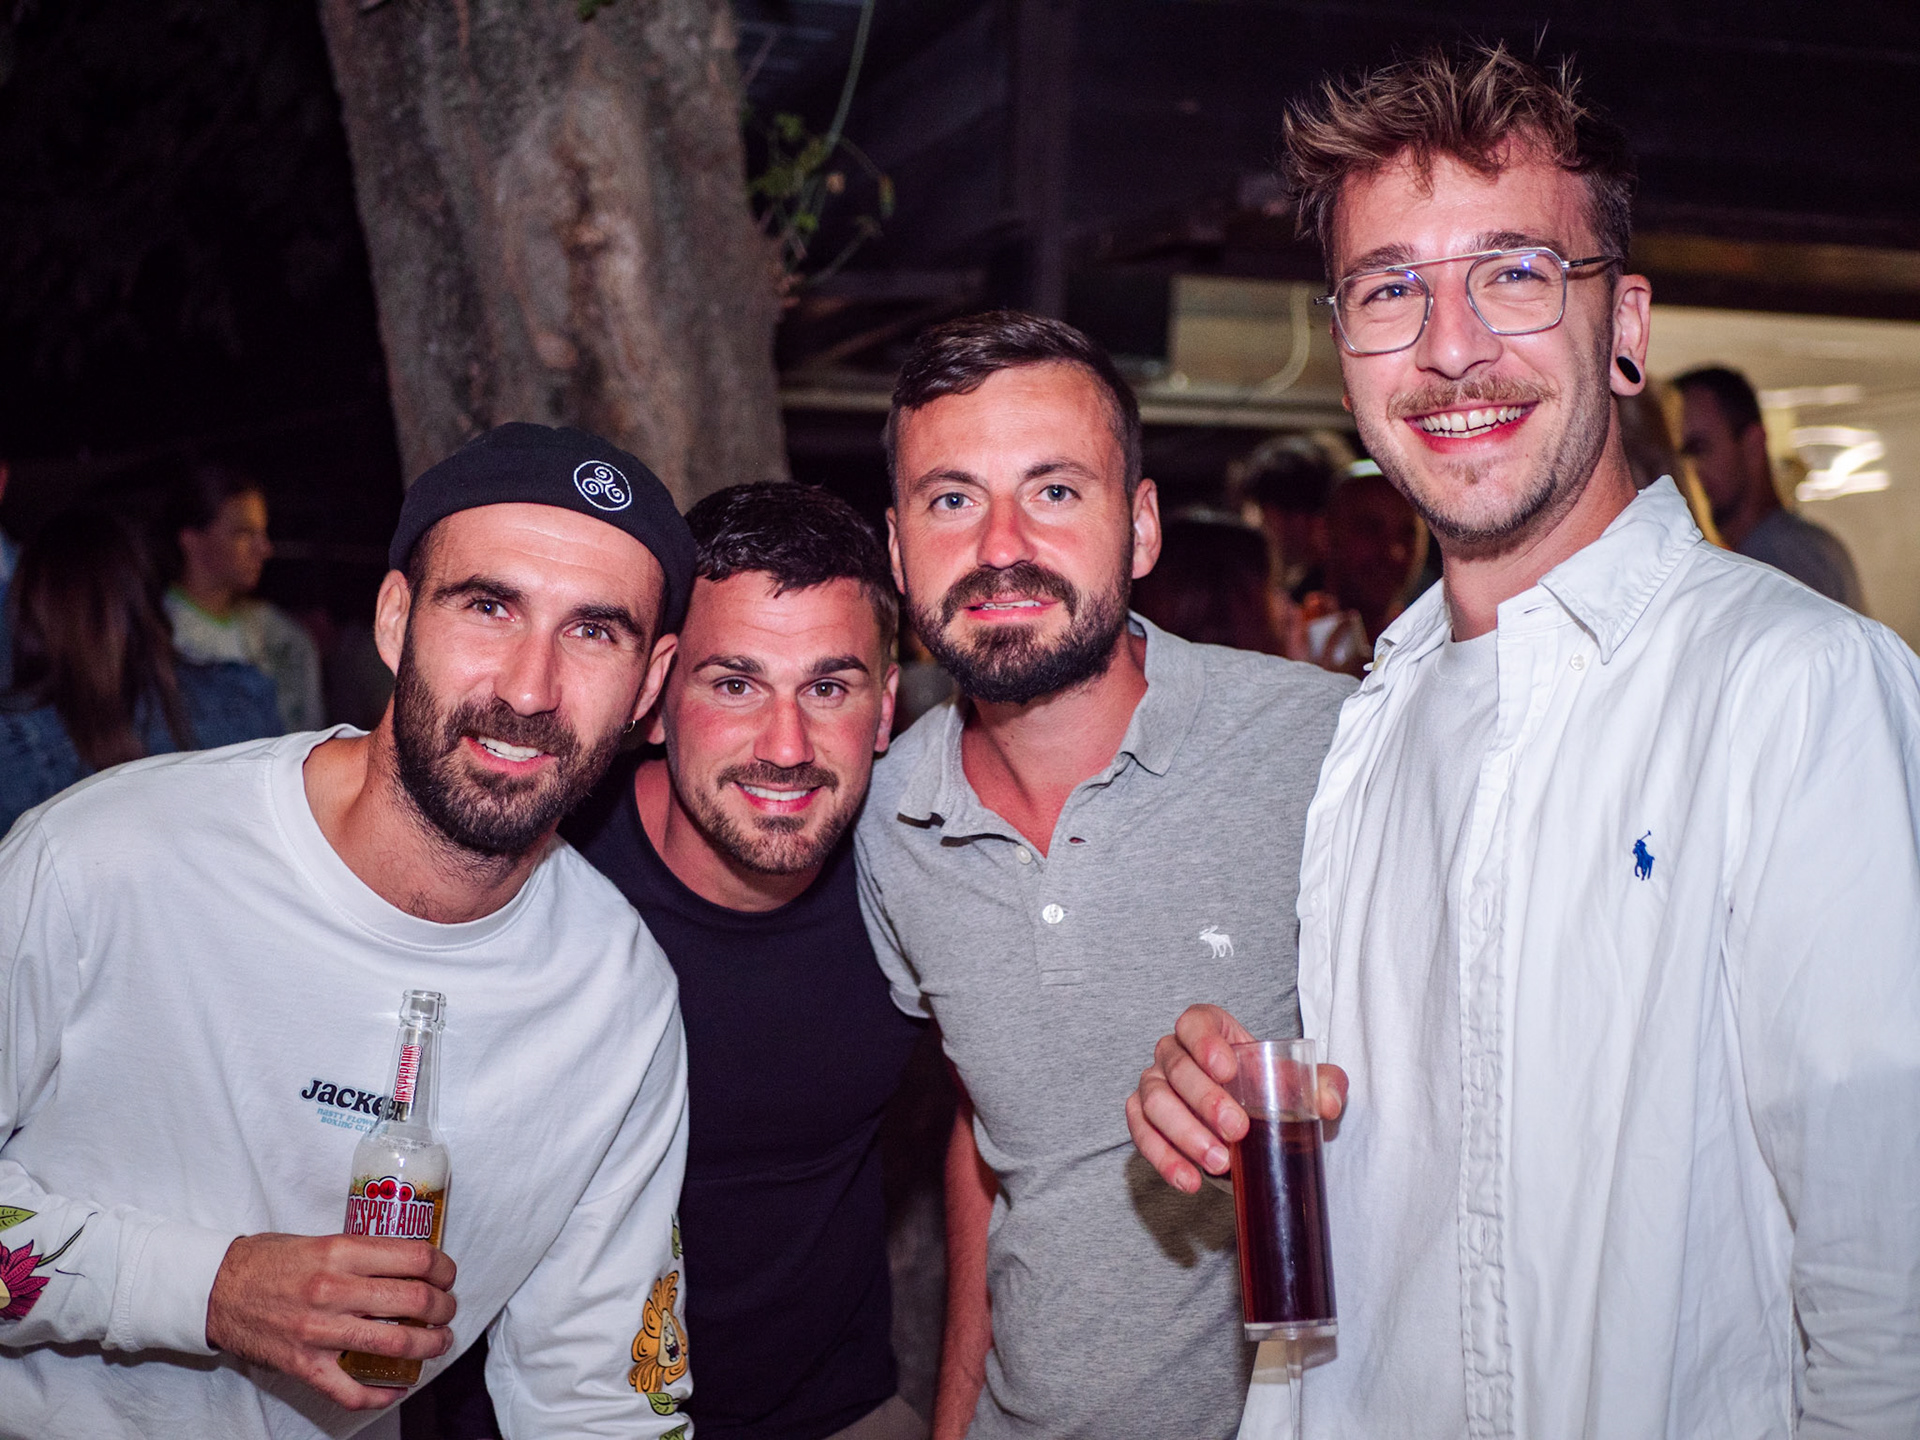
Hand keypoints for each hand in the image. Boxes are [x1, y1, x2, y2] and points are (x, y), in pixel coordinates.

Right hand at [205, 1232, 457, 1409]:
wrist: (215, 1290)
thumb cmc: (269, 1261)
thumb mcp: (320, 1239)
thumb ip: (361, 1252)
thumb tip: (409, 1262)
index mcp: (340, 1252)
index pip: (415, 1259)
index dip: (443, 1268)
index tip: (447, 1275)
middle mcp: (333, 1291)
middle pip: (413, 1300)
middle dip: (443, 1307)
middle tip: (447, 1308)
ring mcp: (319, 1332)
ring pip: (395, 1343)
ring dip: (429, 1345)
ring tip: (439, 1341)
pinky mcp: (304, 1365)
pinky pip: (350, 1390)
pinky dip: (381, 1394)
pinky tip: (400, 1386)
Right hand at [1126, 1005, 1347, 1193]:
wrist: (1254, 1129)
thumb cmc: (1272, 1094)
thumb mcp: (1304, 1086)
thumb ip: (1325, 1084)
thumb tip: (1328, 1104)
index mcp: (1209, 1031)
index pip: (1194, 1022)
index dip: (1204, 1041)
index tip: (1227, 1070)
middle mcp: (1174, 1053)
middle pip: (1175, 1066)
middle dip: (1204, 1100)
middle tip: (1237, 1129)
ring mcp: (1155, 1086)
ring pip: (1153, 1102)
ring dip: (1184, 1133)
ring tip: (1220, 1162)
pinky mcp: (1145, 1121)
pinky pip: (1142, 1135)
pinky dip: (1164, 1159)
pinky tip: (1191, 1181)